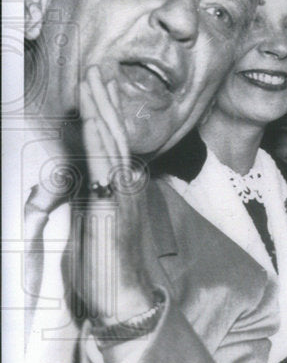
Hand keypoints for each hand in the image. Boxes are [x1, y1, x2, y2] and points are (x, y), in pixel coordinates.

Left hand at [77, 65, 155, 325]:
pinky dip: (97, 134)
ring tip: (95, 76)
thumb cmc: (106, 270)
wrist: (122, 297)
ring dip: (101, 105)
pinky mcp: (112, 202)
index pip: (115, 141)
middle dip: (106, 96)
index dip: (107, 110)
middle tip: (100, 64)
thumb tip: (82, 186)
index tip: (101, 83)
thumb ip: (91, 202)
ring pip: (111, 138)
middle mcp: (127, 184)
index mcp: (123, 188)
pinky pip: (103, 161)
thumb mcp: (94, 227)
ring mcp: (122, 191)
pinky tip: (91, 114)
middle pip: (116, 131)